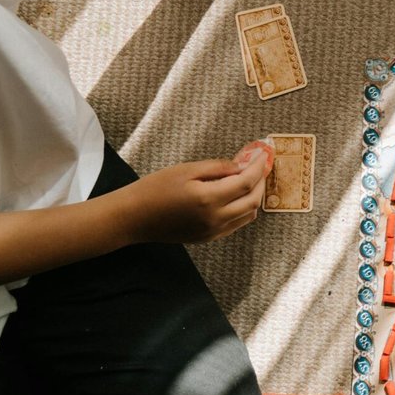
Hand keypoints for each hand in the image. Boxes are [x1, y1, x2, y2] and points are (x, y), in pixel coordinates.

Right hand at [114, 141, 273, 244]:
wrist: (133, 217)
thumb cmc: (154, 189)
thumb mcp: (186, 170)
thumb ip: (218, 168)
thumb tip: (242, 165)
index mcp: (208, 199)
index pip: (246, 183)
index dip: (257, 168)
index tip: (262, 156)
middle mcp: (215, 219)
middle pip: (252, 201)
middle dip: (260, 182)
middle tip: (258, 166)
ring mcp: (212, 232)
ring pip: (248, 215)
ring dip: (253, 197)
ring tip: (249, 179)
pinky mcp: (207, 238)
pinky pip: (235, 224)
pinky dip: (243, 209)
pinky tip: (236, 196)